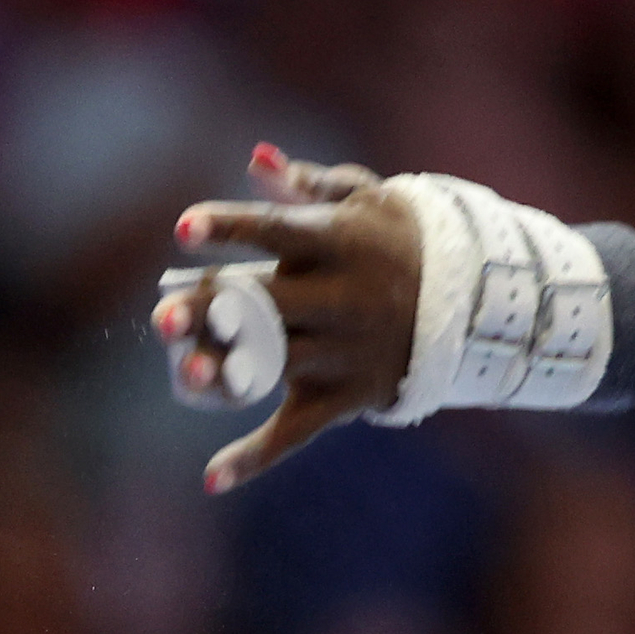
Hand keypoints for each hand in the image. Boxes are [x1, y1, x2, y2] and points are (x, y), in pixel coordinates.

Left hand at [152, 144, 419, 492]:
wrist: (472, 300)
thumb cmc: (398, 237)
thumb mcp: (366, 199)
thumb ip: (307, 182)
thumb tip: (255, 157)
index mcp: (342, 242)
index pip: (280, 230)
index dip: (232, 227)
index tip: (183, 227)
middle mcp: (343, 297)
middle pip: (267, 306)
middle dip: (214, 313)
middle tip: (162, 315)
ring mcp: (344, 351)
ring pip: (275, 367)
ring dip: (226, 374)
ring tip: (183, 374)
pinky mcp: (346, 395)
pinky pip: (297, 431)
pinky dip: (257, 457)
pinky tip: (212, 477)